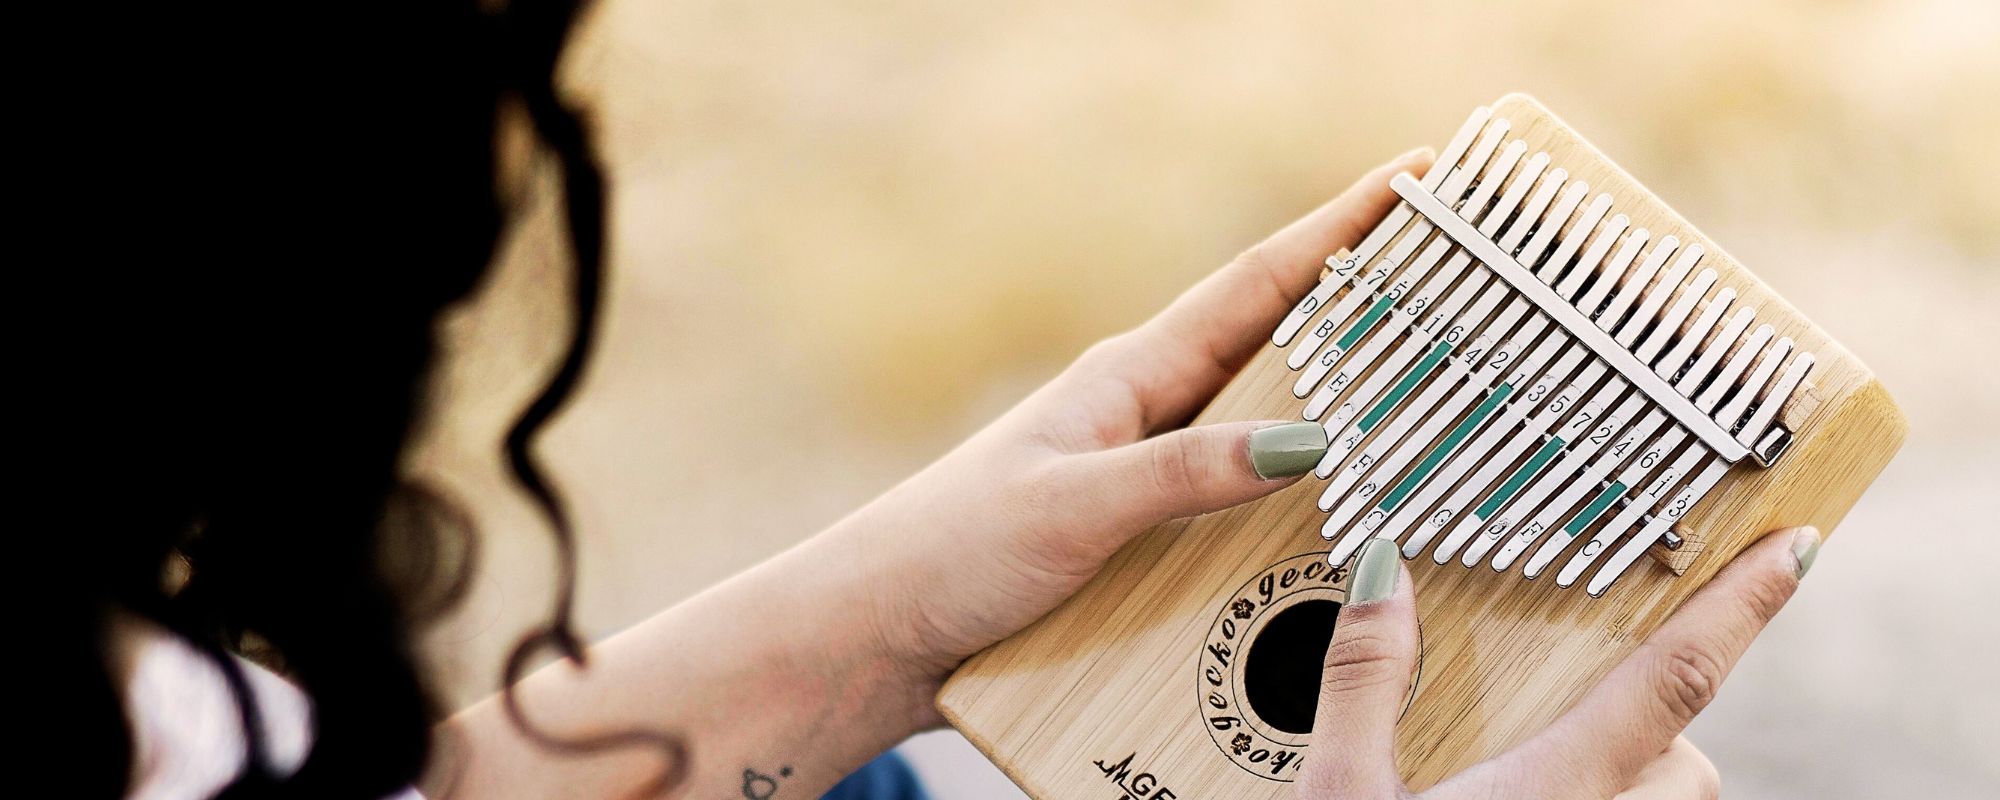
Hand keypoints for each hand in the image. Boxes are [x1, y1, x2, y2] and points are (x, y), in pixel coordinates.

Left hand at [427, 148, 1443, 798]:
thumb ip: (1184, 473)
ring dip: (1338, 383)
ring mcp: (1143, 458)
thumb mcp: (1077, 507)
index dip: (1340, 228)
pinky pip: (1237, 477)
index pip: (1257, 284)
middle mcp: (1145, 404)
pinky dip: (1294, 468)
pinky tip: (1335, 492)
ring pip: (1263, 405)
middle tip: (1453, 265)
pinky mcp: (1136, 517)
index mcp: (1131, 375)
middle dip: (1363, 293)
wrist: (880, 625)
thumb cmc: (954, 552)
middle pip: (1275, 333)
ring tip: (1426, 367)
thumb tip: (1308, 439)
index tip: (1417, 177)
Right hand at [1290, 529, 1818, 798]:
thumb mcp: (1335, 795)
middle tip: (1579, 706)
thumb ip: (1364, 681)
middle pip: (1687, 763)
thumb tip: (1385, 579)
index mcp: (1549, 793)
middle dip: (1652, 725)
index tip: (1792, 551)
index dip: (1738, 607)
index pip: (1672, 680)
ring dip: (1634, 786)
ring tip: (1549, 777)